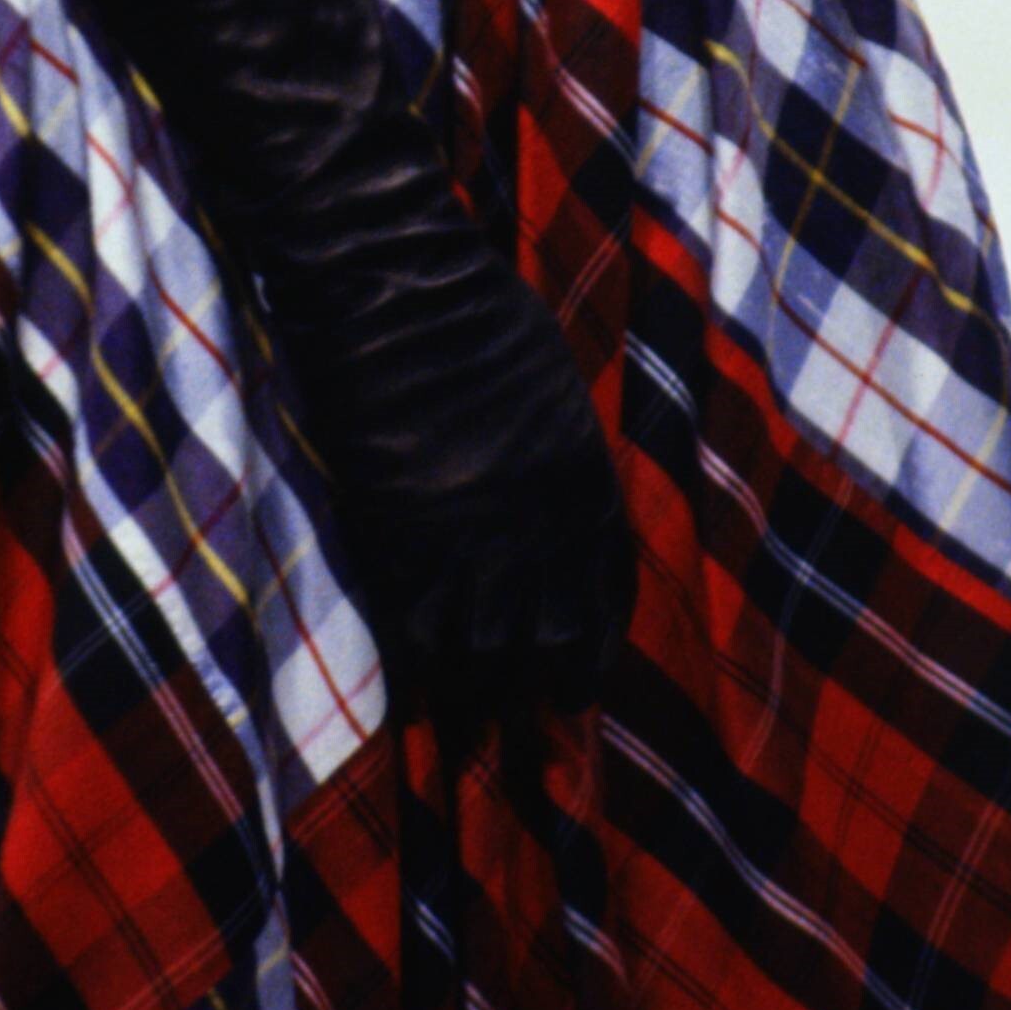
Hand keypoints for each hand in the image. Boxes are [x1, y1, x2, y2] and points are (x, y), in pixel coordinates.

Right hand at [258, 152, 633, 724]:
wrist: (400, 295)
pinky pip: (419, 635)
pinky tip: (416, 677)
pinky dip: (420, 666)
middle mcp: (544, 531)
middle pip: (559, 644)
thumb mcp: (549, 393)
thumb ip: (551, 456)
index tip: (578, 676)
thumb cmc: (473, 315)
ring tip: (469, 712)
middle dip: (549, 688)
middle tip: (532, 714)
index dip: (594, 646)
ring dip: (480, 691)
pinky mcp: (403, 544)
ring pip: (487, 657)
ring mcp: (473, 543)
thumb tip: (534, 497)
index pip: (609, 598)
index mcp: (589, 486)